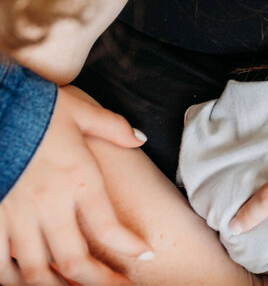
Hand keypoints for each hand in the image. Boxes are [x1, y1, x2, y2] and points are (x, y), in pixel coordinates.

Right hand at [0, 86, 152, 285]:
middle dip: (100, 282)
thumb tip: (140, 138)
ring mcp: (16, 216)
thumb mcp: (79, 111)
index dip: (129, 247)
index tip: (145, 255)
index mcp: (78, 179)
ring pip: (36, 271)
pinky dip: (11, 280)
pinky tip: (25, 283)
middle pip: (75, 260)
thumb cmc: (32, 107)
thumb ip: (112, 127)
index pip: (109, 227)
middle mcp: (49, 204)